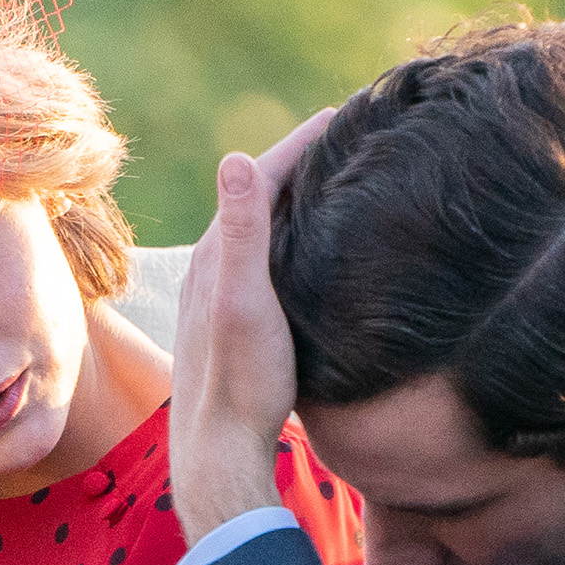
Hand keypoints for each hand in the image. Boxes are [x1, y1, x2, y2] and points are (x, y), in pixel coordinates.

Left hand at [169, 108, 336, 544]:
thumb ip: (242, 232)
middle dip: (303, 159)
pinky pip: (266, 256)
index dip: (303, 140)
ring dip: (298, 196)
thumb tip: (234, 156)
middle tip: (350, 136)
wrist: (219, 452)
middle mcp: (214, 265)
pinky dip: (293, 235)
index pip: (260, 174)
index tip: (345, 113)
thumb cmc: (241, 382)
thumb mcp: (245, 302)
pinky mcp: (233, 318)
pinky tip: (316, 249)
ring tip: (339, 179)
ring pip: (263, 226)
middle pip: (261, 192)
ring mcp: (222, 293)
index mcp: (218, 252)